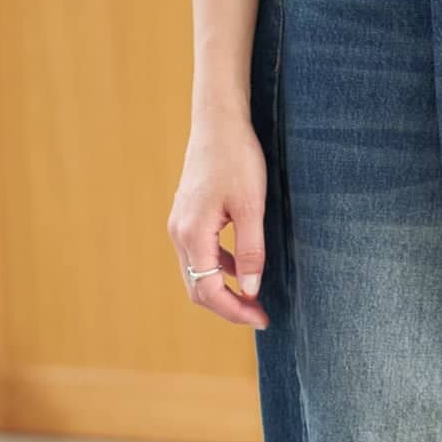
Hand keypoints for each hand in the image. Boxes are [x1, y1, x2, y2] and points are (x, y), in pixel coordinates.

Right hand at [167, 106, 269, 328]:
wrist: (219, 122)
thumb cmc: (237, 159)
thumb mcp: (252, 207)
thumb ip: (251, 251)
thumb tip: (251, 291)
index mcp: (192, 234)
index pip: (208, 290)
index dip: (235, 311)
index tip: (262, 319)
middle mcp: (179, 233)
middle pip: (198, 288)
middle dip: (228, 307)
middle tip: (260, 316)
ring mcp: (180, 225)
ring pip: (197, 274)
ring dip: (224, 290)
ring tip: (254, 299)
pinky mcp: (188, 217)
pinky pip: (200, 255)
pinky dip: (220, 269)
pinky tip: (244, 270)